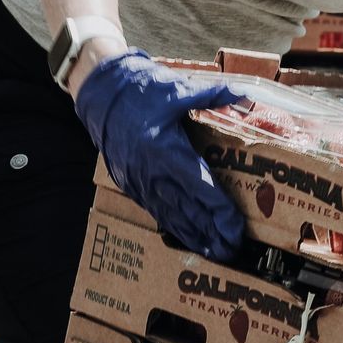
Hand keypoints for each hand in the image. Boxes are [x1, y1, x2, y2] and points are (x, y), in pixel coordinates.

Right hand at [74, 49, 250, 260]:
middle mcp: (153, 172)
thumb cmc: (138, 90)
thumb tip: (243, 95)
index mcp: (167, 150)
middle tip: (233, 251)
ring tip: (215, 253)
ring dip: (195, 237)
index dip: (220, 212)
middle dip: (213, 233)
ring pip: (172, 216)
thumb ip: (212, 95)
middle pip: (189, 211)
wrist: (98, 94)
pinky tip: (188, 238)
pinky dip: (174, 227)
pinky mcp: (131, 184)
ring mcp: (140, 181)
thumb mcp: (177, 89)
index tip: (236, 229)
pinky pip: (156, 211)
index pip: (201, 188)